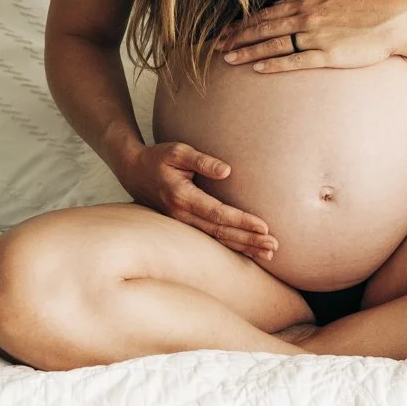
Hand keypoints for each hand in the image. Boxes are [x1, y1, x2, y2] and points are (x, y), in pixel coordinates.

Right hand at [119, 140, 277, 261]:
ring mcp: (182, 224)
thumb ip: (202, 160)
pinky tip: (250, 251)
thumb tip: (227, 171)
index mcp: (182, 197)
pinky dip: (232, 246)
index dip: (241, 221)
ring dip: (244, 248)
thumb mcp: (178, 151)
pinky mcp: (185, 226)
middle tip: (274, 246)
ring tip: (269, 253)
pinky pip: (211, 240)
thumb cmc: (158, 158)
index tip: (264, 227)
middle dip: (249, 240)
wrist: (132, 171)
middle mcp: (182, 215)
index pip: (218, 213)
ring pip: (217, 240)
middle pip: (221, 232)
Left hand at [217, 0, 406, 71]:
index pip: (267, 12)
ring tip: (228, 58)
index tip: (225, 31)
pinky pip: (296, 61)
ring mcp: (316, 36)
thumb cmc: (369, 4)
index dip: (243, 23)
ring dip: (248, 51)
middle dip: (236, 37)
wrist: (396, 20)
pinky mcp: (328, 55)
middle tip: (215, 46)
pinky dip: (274, 64)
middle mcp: (307, 16)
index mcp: (308, 0)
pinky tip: (258, 69)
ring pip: (274, 44)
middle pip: (263, 27)